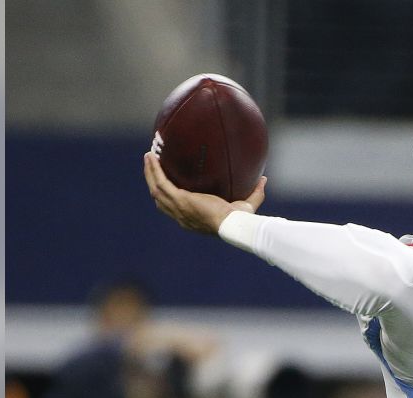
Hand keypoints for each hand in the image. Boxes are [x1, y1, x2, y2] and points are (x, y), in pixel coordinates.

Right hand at [143, 152, 265, 233]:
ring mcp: (178, 208)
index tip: (168, 185)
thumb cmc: (241, 220)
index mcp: (192, 219)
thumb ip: (255, 193)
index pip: (176, 209)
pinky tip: (151, 157)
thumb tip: (264, 179)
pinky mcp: (179, 199)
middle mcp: (181, 216)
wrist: (234, 225)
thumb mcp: (247, 205)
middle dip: (154, 183)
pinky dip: (154, 170)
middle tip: (152, 168)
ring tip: (149, 158)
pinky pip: (161, 182)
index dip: (169, 199)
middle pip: (161, 200)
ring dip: (150, 173)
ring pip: (156, 189)